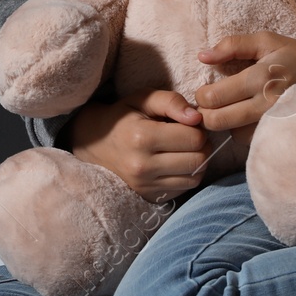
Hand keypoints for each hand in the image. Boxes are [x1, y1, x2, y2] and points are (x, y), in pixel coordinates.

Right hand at [63, 88, 212, 203]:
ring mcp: (145, 185)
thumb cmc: (122, 117)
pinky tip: (176, 163)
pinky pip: (184, 188)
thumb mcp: (142, 99)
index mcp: (142, 137)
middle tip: (190, 136)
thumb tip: (197, 117)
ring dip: (197, 162)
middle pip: (198, 159)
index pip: (194, 138)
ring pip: (195, 177)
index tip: (189, 123)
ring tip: (184, 149)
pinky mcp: (149, 196)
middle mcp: (143, 166)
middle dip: (201, 145)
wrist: (93, 145)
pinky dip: (187, 175)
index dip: (198, 128)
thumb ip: (171, 101)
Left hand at [192, 31, 295, 136]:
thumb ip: (231, 46)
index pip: (211, 98)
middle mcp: (266, 104)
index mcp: (260, 77)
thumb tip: (202, 56)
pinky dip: (244, 132)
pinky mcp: (282, 137)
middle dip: (206, 114)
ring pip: (231, 135)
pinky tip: (251, 119)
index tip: (206, 91)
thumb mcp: (267, 41)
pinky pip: (251, 142)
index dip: (201, 96)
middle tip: (212, 105)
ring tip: (235, 109)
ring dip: (227, 124)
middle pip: (216, 122)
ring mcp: (275, 124)